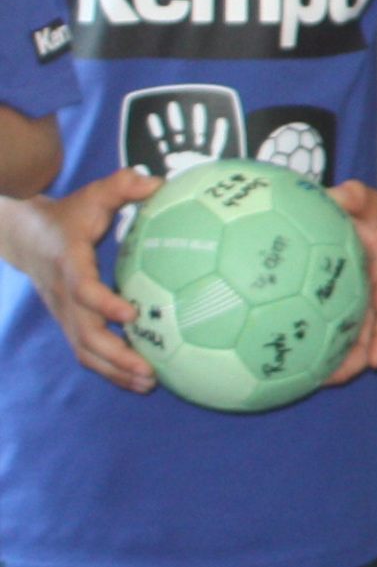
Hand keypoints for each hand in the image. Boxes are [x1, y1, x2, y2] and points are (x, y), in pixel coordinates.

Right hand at [8, 170, 158, 388]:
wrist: (26, 236)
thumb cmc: (69, 215)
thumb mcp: (93, 195)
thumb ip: (122, 186)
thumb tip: (159, 182)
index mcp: (69, 265)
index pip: (83, 290)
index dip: (103, 303)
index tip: (130, 314)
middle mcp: (64, 297)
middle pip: (84, 335)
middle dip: (115, 356)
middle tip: (149, 370)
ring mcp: (64, 314)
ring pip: (84, 351)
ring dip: (114, 371)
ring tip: (148, 383)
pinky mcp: (69, 323)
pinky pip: (86, 352)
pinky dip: (110, 369)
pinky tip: (138, 378)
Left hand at [323, 181, 376, 383]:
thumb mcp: (368, 198)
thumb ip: (354, 196)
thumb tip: (332, 194)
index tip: (374, 360)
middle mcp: (375, 294)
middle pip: (369, 335)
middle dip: (354, 362)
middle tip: (331, 381)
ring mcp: (358, 300)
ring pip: (349, 335)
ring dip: (334, 358)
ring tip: (307, 381)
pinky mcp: (340, 301)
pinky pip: (328, 322)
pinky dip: (315, 338)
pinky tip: (287, 352)